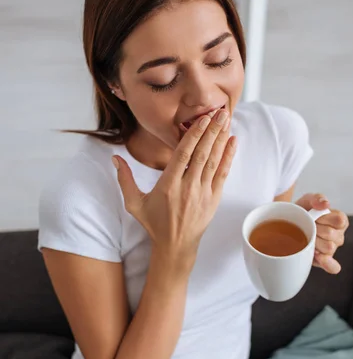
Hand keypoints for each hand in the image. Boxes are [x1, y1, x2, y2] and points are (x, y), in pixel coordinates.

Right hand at [112, 110, 235, 266]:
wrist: (176, 245)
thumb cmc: (154, 222)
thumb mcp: (134, 203)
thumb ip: (125, 180)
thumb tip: (114, 158)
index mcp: (168, 185)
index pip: (183, 155)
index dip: (194, 135)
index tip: (201, 119)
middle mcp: (188, 187)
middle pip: (202, 154)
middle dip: (212, 131)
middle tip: (220, 112)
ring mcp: (203, 193)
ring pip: (213, 161)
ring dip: (221, 139)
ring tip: (226, 120)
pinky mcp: (213, 199)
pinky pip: (222, 174)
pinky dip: (228, 157)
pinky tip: (232, 142)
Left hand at [295, 193, 348, 274]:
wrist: (286, 223)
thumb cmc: (302, 212)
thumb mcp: (307, 200)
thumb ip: (317, 198)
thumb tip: (325, 204)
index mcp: (339, 221)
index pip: (340, 220)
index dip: (325, 218)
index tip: (315, 216)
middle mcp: (338, 236)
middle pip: (332, 236)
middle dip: (316, 230)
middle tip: (307, 227)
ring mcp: (331, 250)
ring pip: (329, 248)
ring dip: (315, 243)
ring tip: (306, 238)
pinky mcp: (322, 261)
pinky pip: (333, 267)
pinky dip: (327, 263)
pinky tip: (318, 257)